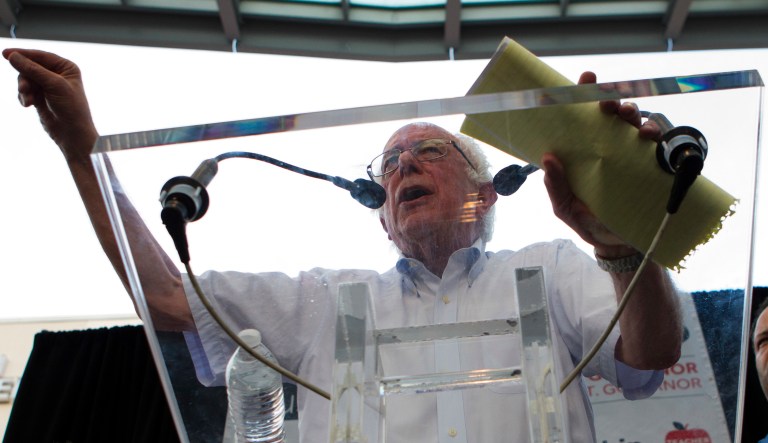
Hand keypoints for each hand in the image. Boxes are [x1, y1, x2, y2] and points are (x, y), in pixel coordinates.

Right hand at [3, 48, 98, 161]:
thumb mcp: (53, 85)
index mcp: (66, 67)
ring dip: (24, 89)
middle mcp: (57, 75)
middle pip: (29, 67)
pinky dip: (24, 97)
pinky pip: (24, 91)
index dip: (23, 54)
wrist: (72, 134)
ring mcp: (48, 86)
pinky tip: (28, 105)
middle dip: (25, 78)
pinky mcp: (40, 97)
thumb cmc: (71, 108)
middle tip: (24, 89)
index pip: (41, 56)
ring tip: (28, 100)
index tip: (5, 53)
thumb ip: (33, 69)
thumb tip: (13, 56)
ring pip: (25, 79)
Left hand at [541, 71, 656, 257]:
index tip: (585, 78)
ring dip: (634, 115)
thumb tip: (547, 159)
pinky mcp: (656, 166)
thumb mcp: (566, 208)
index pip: (586, 118)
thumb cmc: (589, 222)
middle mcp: (612, 146)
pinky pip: (661, 144)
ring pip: (639, 122)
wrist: (618, 246)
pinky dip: (657, 135)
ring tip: (628, 119)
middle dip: (611, 100)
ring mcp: (635, 154)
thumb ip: (556, 187)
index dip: (586, 94)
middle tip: (605, 102)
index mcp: (587, 151)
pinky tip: (648, 137)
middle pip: (614, 114)